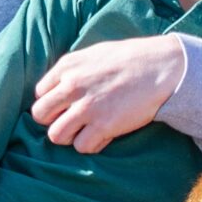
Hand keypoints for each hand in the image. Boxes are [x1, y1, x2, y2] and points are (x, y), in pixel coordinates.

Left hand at [31, 36, 186, 153]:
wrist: (162, 67)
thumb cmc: (132, 59)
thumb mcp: (95, 54)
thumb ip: (73, 70)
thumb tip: (59, 86)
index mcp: (68, 67)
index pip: (40, 93)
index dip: (52, 102)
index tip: (66, 106)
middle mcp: (72, 86)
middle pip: (40, 115)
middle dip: (53, 121)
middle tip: (70, 121)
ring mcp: (87, 108)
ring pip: (56, 136)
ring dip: (69, 137)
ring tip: (85, 131)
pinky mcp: (104, 126)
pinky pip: (82, 147)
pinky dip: (91, 145)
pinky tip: (103, 136)